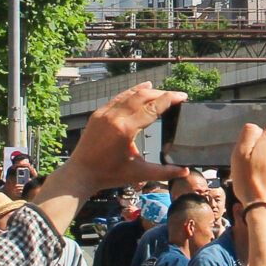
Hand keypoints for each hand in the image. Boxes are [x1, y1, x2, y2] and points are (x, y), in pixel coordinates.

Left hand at [58, 83, 191, 196]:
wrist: (80, 173)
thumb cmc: (108, 174)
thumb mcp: (138, 173)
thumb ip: (163, 172)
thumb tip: (184, 172)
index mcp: (125, 129)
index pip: (153, 108)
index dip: (169, 99)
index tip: (182, 96)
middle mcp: (114, 116)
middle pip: (142, 96)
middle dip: (161, 93)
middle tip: (175, 96)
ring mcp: (104, 113)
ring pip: (129, 94)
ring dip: (146, 91)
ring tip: (160, 90)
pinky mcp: (98, 114)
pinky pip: (117, 98)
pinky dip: (130, 93)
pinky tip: (139, 91)